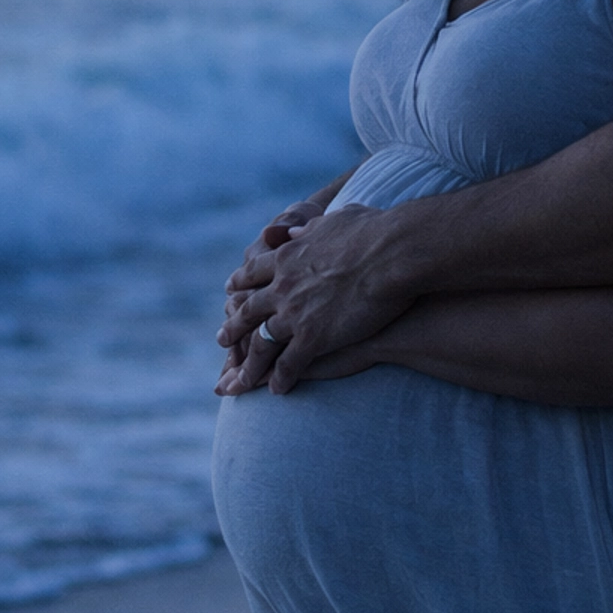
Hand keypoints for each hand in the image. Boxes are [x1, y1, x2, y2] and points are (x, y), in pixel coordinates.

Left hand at [216, 203, 415, 394]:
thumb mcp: (333, 220)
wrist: (391, 252)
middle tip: (221, 340)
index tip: (230, 294)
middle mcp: (282, 286)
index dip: (241, 285)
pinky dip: (280, 379)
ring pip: (260, 344)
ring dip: (247, 365)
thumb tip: (294, 232)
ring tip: (237, 381)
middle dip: (233, 328)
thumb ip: (310, 229)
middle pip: (248, 311)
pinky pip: (289, 364)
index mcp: (287, 255)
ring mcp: (294, 313)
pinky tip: (276, 392)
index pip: (254, 273)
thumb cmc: (373, 231)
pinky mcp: (313, 336)